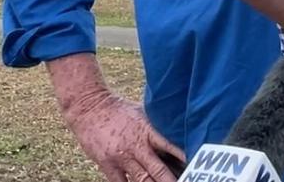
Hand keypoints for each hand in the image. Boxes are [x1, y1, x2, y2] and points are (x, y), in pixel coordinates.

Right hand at [63, 87, 183, 181]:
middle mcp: (136, 146)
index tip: (195, 165)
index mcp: (147, 130)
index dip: (183, 157)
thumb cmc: (119, 109)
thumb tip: (177, 128)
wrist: (89, 108)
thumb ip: (157, 125)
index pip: (169, 146)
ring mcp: (121, 158)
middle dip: (171, 180)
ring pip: (142, 180)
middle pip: (158, 170)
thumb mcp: (142, 112)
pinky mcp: (107, 166)